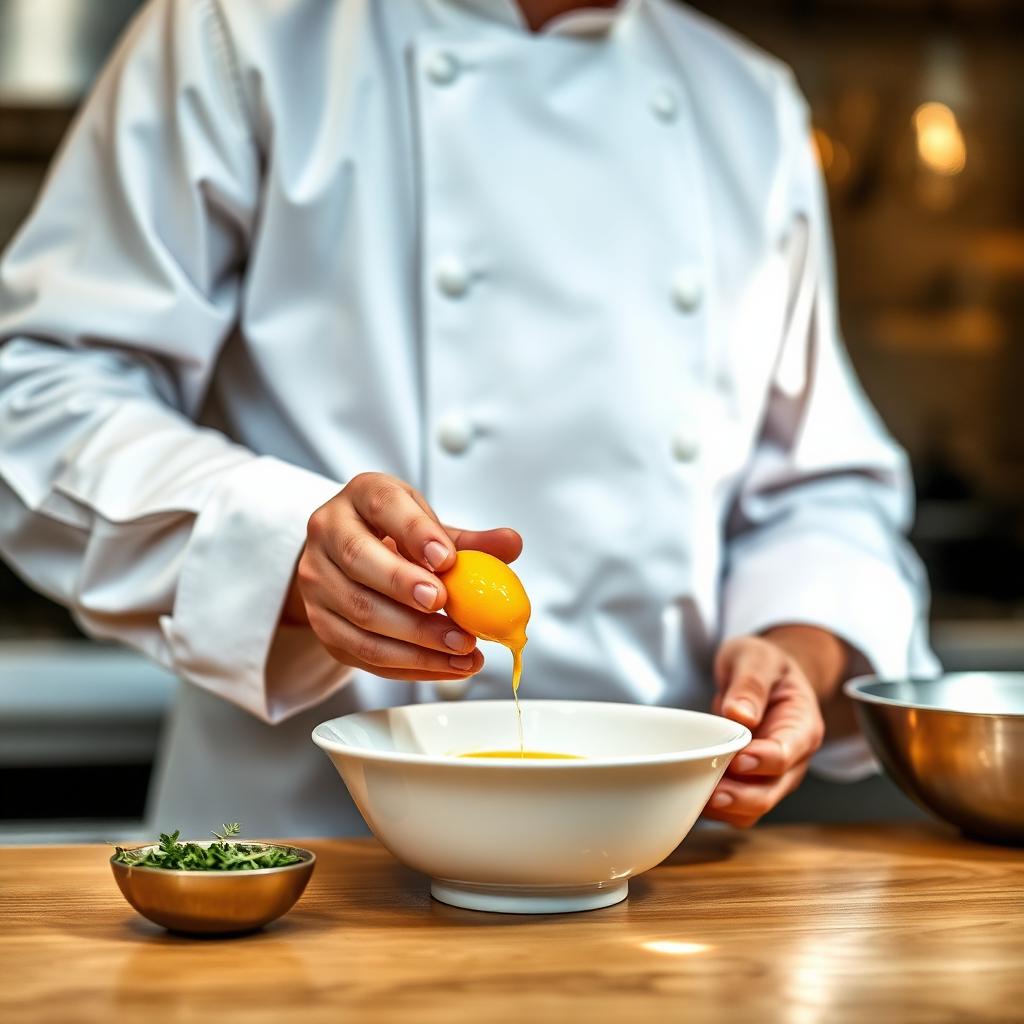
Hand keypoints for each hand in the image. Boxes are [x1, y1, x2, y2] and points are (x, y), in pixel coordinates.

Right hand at [282, 472, 521, 680]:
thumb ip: (470, 541)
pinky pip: (362, 651)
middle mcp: (329, 533)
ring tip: (462, 646)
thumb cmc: (395, 539)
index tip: (447, 558)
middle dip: (405, 586)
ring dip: (415, 637)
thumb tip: (511, 545)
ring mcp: (317, 581)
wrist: (350, 563)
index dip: (415, 531)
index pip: (382, 504)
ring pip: (360, 613)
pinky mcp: (322, 624)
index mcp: (361, 497)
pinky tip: (446, 665)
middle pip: (359, 560)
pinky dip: (409, 664)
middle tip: (447, 606)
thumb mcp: (430, 530)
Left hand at [703, 634, 826, 827]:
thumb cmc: (764, 665)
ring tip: (694, 796)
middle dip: (740, 797)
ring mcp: (772, 775)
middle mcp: (793, 759)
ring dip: (725, 807)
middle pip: (771, 791)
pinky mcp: (750, 781)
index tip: (737, 760)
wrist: (764, 674)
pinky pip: (736, 806)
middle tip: (709, 792)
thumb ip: (750, 684)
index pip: (787, 754)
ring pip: (753, 806)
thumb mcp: (757, 659)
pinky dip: (716, 807)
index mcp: (802, 727)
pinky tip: (690, 794)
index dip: (762, 762)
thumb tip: (740, 714)